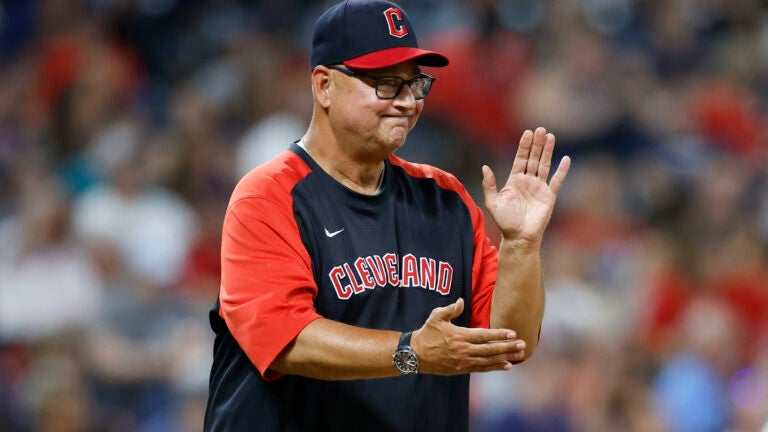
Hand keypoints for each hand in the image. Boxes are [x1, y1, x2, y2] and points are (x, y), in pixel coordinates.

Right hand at [410, 298, 526, 374]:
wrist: (415, 354)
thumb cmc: (426, 333)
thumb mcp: (436, 317)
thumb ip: (450, 309)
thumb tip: (461, 301)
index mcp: (459, 336)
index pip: (484, 335)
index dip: (499, 334)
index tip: (513, 333)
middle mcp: (464, 350)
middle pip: (490, 349)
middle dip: (508, 347)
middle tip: (523, 345)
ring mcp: (463, 361)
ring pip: (489, 360)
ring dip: (505, 358)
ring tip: (519, 355)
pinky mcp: (461, 369)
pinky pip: (482, 369)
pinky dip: (495, 367)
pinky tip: (506, 366)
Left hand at [482, 127, 569, 243]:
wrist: (519, 237)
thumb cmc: (504, 221)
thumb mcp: (492, 202)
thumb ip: (489, 185)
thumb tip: (485, 167)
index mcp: (514, 180)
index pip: (520, 159)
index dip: (524, 146)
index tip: (527, 133)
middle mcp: (528, 181)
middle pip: (533, 158)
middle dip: (536, 144)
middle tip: (540, 129)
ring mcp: (539, 188)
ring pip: (544, 165)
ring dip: (547, 151)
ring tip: (550, 136)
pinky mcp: (549, 196)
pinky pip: (557, 181)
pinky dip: (562, 171)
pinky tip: (566, 159)